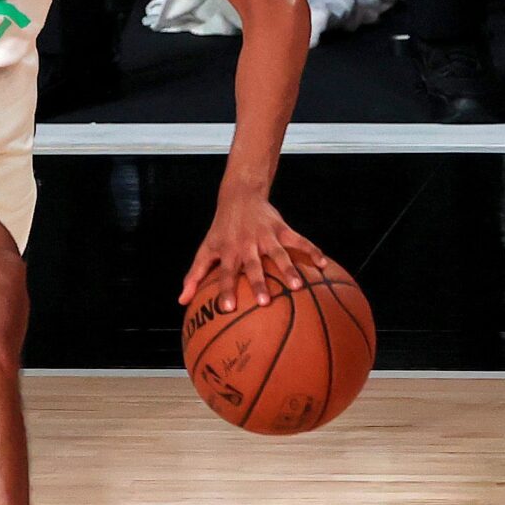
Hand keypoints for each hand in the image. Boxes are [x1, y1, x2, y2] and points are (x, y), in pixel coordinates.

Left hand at [179, 190, 330, 311]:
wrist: (239, 195)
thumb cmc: (221, 230)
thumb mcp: (205, 249)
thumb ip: (194, 275)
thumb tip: (181, 301)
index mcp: (228, 252)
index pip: (225, 274)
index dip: (226, 290)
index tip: (228, 308)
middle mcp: (247, 244)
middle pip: (254, 267)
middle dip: (259, 283)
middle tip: (264, 303)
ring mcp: (265, 236)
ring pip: (278, 254)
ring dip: (288, 269)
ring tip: (298, 286)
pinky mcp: (281, 228)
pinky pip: (298, 240)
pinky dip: (311, 250)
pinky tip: (323, 264)